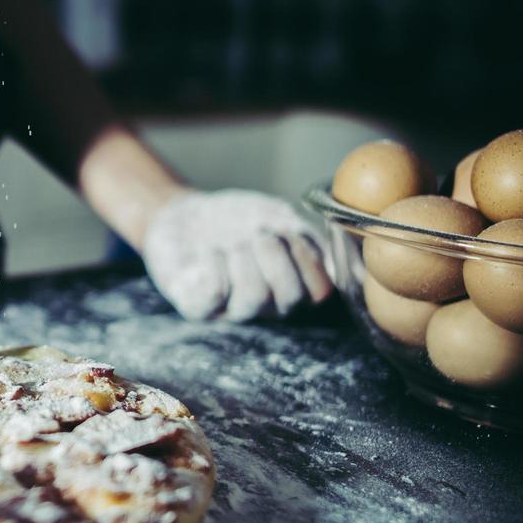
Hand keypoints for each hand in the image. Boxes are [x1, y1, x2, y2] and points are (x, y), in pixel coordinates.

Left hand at [143, 190, 332, 320]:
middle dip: (276, 257)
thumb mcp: (278, 217)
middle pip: (290, 298)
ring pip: (254, 298)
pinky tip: (210, 252)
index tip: (286, 231)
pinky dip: (214, 264)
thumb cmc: (236, 217)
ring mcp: (232, 309)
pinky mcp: (198, 308)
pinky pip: (214, 295)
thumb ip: (307, 237)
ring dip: (244, 259)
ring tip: (233, 242)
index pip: (319, 292)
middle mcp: (266, 305)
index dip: (308, 260)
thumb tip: (338, 264)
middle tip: (258, 234)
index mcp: (292, 285)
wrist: (184, 212)